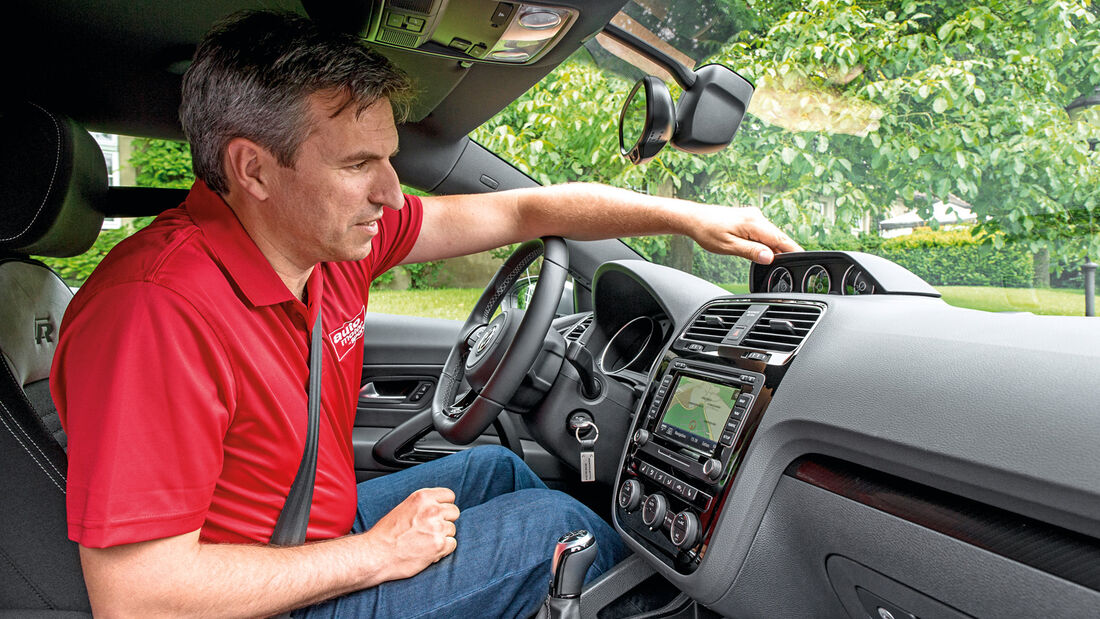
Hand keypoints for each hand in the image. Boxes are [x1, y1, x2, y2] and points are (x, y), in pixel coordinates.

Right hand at [361, 487, 459, 581]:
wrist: (376, 554)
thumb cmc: (386, 534)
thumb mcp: (404, 508)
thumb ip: (424, 505)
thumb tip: (440, 506)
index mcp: (422, 497)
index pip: (449, 495)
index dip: (444, 506)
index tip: (438, 514)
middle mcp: (431, 510)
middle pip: (454, 512)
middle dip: (445, 521)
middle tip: (430, 530)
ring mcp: (436, 527)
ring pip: (452, 530)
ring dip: (443, 537)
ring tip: (425, 542)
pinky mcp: (438, 545)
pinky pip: (452, 545)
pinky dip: (443, 550)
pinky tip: (428, 551)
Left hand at [686, 205, 801, 263]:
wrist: (694, 218)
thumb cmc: (707, 231)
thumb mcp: (728, 246)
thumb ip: (751, 252)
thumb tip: (769, 257)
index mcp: (754, 223)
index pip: (781, 239)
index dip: (793, 251)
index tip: (804, 260)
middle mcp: (757, 217)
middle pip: (779, 237)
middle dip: (785, 252)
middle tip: (791, 268)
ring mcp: (753, 216)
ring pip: (772, 235)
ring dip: (775, 248)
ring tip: (777, 263)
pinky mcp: (749, 219)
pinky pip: (764, 232)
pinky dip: (767, 243)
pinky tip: (764, 252)